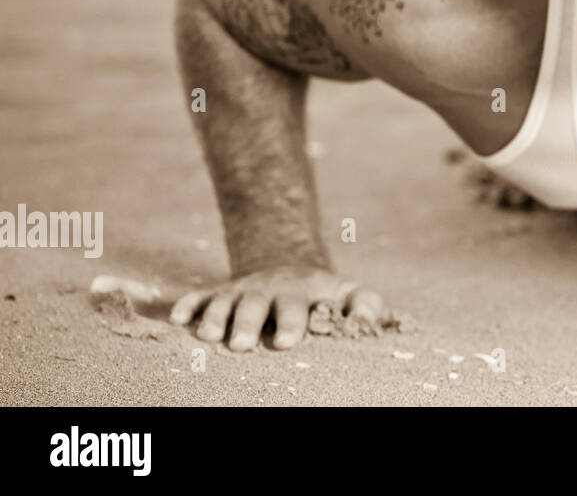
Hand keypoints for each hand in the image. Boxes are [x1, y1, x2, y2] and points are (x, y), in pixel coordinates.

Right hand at [169, 267, 384, 351]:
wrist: (290, 266)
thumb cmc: (323, 294)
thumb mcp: (347, 292)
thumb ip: (364, 303)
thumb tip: (365, 320)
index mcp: (299, 293)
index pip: (295, 307)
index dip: (292, 322)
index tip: (288, 342)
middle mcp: (266, 291)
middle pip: (254, 306)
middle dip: (248, 324)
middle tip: (243, 345)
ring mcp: (239, 291)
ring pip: (223, 302)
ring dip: (215, 317)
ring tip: (208, 336)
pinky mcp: (217, 293)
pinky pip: (198, 296)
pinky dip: (187, 305)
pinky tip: (176, 319)